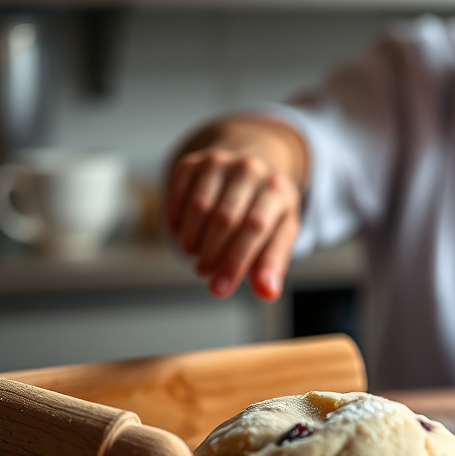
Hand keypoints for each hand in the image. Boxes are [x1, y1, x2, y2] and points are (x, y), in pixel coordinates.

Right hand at [165, 118, 306, 300]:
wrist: (250, 172)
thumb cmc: (266, 213)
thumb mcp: (278, 235)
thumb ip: (272, 264)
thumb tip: (267, 293)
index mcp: (278, 191)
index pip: (255, 228)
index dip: (235, 261)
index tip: (219, 290)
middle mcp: (251, 171)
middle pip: (225, 218)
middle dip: (212, 254)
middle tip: (205, 273)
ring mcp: (221, 163)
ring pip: (199, 207)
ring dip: (192, 240)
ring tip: (196, 254)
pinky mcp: (194, 162)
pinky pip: (177, 195)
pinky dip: (176, 222)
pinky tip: (183, 234)